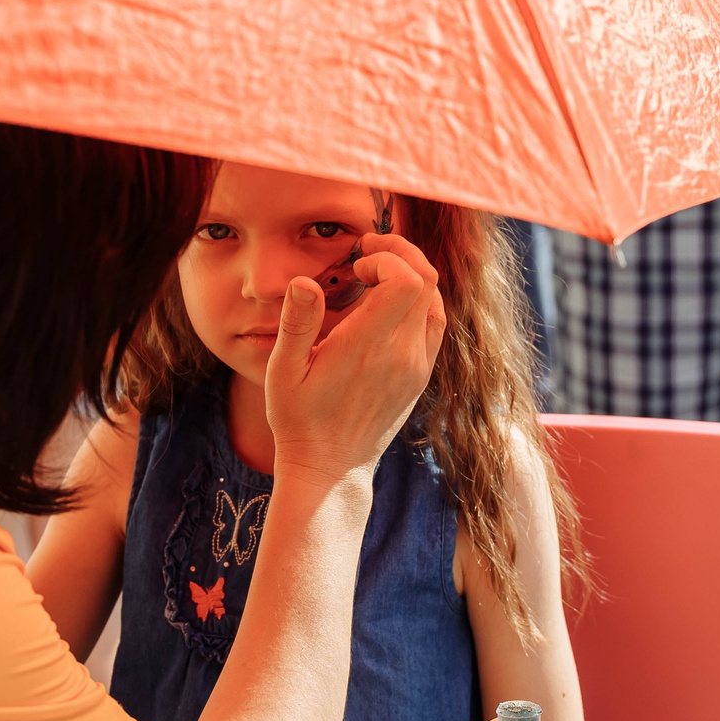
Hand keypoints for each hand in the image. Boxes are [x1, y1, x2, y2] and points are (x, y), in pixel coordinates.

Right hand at [262, 233, 444, 482]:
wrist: (330, 468)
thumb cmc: (299, 419)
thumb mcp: (283, 371)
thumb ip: (296, 323)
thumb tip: (305, 281)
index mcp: (369, 346)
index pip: (407, 280)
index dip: (387, 257)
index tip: (356, 263)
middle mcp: (403, 354)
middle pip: (427, 281)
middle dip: (401, 254)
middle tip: (369, 252)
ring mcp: (416, 367)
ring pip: (436, 302)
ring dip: (412, 277)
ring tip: (378, 274)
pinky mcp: (420, 378)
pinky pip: (434, 326)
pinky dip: (419, 303)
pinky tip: (389, 304)